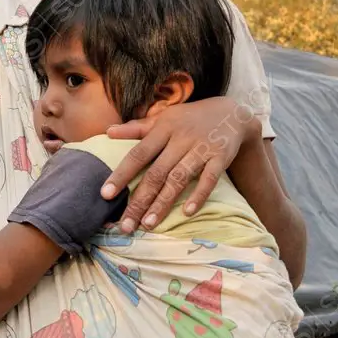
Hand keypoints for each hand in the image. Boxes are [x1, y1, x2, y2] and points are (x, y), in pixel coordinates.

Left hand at [100, 98, 259, 231]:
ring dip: (163, 203)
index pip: (138, 154)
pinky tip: (187, 212)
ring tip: (147, 224)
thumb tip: (107, 132)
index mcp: (163, 128)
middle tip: (125, 225)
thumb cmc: (189, 119)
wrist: (232, 112)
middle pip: (156, 173)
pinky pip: (209, 179)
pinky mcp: (221, 158)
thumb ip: (136, 128)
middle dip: (139, 200)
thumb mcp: (163, 118)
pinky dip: (199, 195)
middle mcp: (180, 139)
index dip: (121, 174)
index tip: (105, 194)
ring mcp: (201, 148)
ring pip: (179, 179)